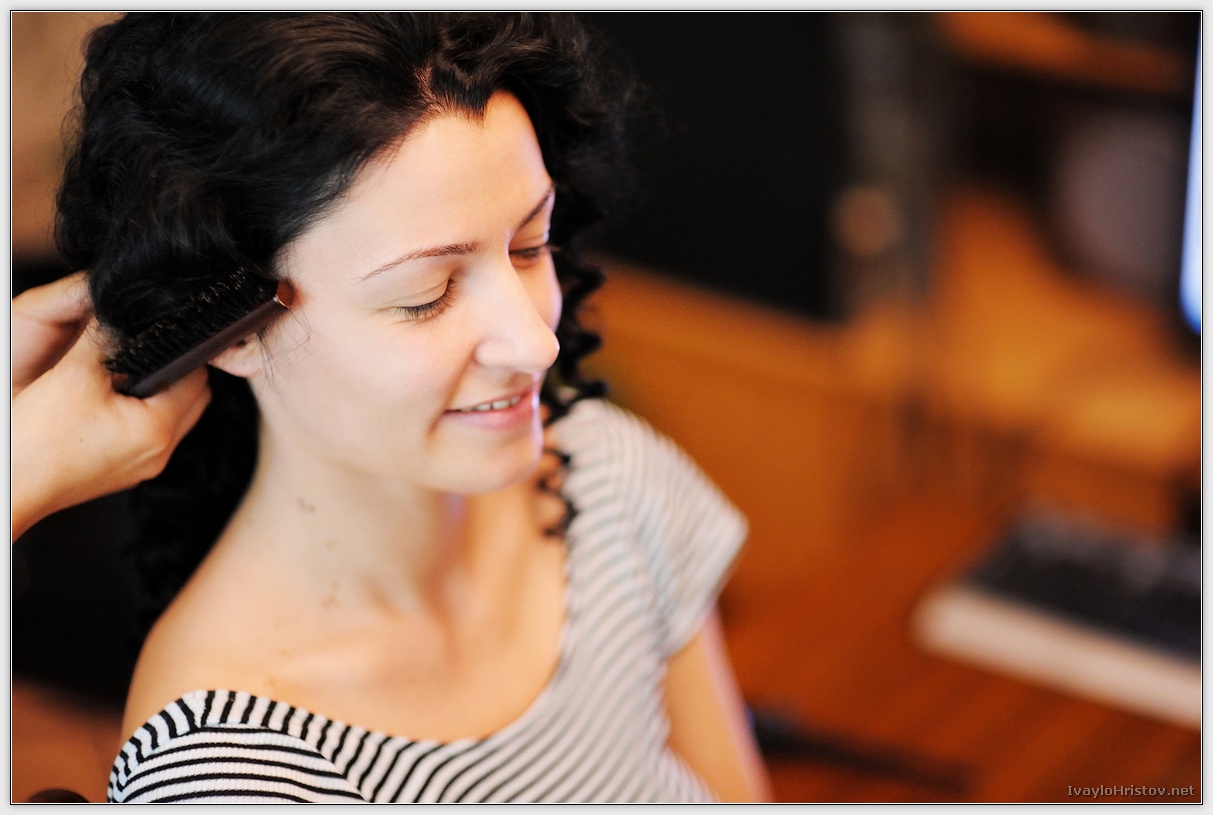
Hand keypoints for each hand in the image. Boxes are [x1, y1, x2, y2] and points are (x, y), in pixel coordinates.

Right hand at [12, 274, 211, 539]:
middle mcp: (160, 452)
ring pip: (173, 415)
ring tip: (127, 372)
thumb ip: (107, 338)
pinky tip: (112, 399)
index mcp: (158, 429)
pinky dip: (142, 412)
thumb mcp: (74, 373)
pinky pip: (150, 433)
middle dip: (174, 368)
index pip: (196, 374)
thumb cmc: (36, 440)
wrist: (10, 484)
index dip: (181, 346)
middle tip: (147, 349)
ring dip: (158, 391)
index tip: (164, 330)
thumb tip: (123, 313)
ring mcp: (144, 466)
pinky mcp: (125, 471)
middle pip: (193, 396)